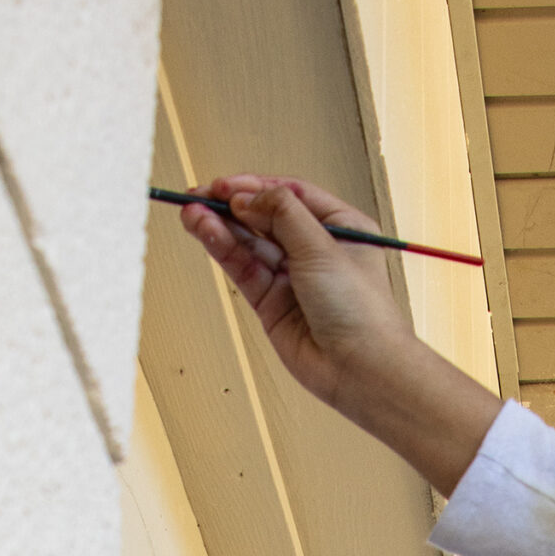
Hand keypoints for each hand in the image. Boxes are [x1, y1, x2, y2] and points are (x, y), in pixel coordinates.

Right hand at [181, 176, 405, 412]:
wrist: (361, 370)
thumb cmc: (362, 312)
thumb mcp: (323, 246)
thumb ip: (283, 215)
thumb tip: (249, 195)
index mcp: (341, 228)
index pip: (290, 196)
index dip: (256, 187)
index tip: (225, 185)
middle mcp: (315, 252)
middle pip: (265, 218)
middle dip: (232, 206)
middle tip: (200, 196)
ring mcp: (292, 279)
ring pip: (250, 244)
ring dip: (221, 227)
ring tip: (192, 213)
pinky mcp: (273, 305)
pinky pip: (244, 270)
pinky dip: (225, 250)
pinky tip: (206, 233)